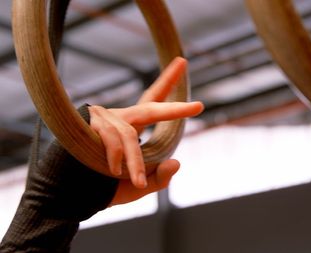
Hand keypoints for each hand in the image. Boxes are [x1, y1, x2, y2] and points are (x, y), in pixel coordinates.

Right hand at [89, 57, 203, 204]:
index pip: (154, 102)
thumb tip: (177, 162)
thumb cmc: (106, 187)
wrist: (71, 194)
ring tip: (137, 182)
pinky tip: (113, 171)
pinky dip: (116, 158)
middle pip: (151, 107)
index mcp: (133, 126)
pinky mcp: (90, 125)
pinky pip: (111, 141)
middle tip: (198, 106)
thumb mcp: (139, 186)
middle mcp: (121, 118)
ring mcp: (105, 119)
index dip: (168, 82)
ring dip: (135, 163)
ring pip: (129, 137)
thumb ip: (159, 178)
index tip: (182, 61)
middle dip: (175, 109)